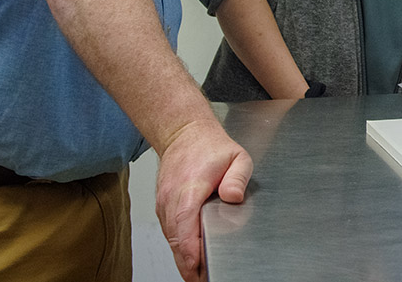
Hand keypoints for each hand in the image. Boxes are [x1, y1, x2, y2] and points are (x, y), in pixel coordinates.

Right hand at [155, 120, 252, 281]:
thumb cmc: (210, 147)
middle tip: (203, 278)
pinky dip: (179, 246)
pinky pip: (170, 232)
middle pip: (175, 240)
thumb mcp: (237, 157)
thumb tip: (234, 196)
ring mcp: (164, 205)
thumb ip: (238, 178)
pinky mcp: (163, 208)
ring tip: (200, 274)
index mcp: (189, 189)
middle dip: (188, 263)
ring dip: (183, 257)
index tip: (198, 267)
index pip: (184, 227)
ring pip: (170, 239)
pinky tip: (192, 256)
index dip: (190, 251)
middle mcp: (171, 200)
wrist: (184, 134)